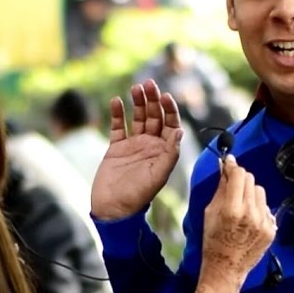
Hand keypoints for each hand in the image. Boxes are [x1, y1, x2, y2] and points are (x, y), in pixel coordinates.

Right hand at [91, 80, 183, 220]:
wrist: (113, 208)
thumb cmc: (138, 195)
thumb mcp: (158, 175)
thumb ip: (170, 153)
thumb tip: (180, 130)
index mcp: (164, 151)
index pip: (170, 124)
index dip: (169, 109)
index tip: (165, 96)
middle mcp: (150, 145)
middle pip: (154, 116)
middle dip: (152, 100)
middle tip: (148, 84)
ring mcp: (133, 145)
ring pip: (137, 118)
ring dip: (137, 102)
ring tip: (135, 88)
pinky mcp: (116, 148)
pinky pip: (118, 126)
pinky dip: (117, 113)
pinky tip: (117, 101)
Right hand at [200, 156, 275, 283]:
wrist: (226, 268)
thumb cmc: (213, 241)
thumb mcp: (210, 213)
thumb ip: (221, 189)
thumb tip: (225, 168)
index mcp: (232, 209)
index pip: (238, 175)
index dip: (232, 166)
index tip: (229, 162)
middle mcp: (251, 214)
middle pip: (250, 180)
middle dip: (240, 179)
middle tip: (232, 186)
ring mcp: (264, 223)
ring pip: (260, 191)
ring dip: (250, 193)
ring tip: (240, 206)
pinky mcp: (271, 230)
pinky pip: (266, 207)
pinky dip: (257, 208)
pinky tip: (248, 220)